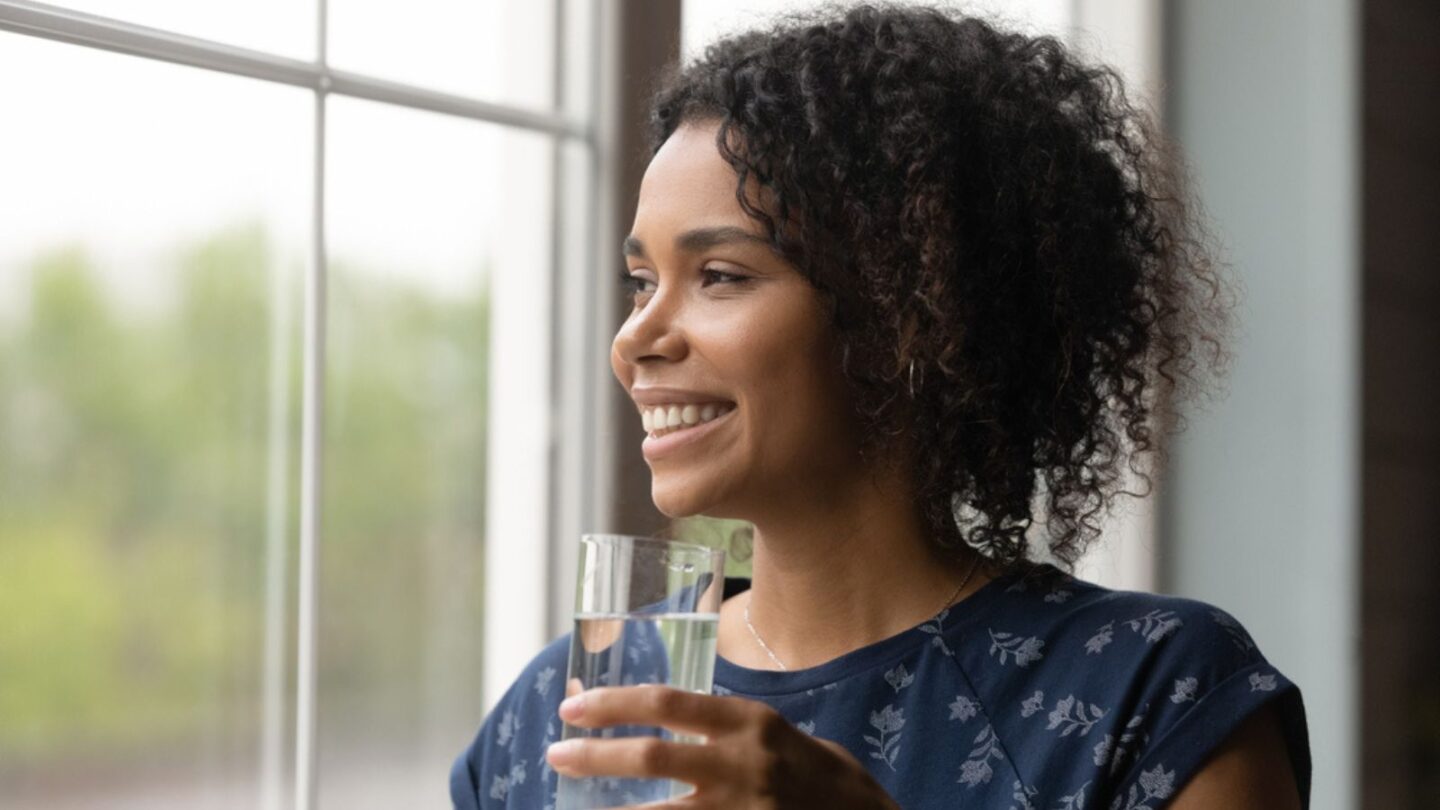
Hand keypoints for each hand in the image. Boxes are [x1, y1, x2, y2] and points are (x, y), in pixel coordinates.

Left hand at [544, 684, 900, 808]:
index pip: (668, 702)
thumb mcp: (783, 737)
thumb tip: (669, 722)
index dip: (614, 704)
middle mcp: (745, 764)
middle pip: (651, 755)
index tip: (573, 707)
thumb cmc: (826, 780)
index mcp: (752, 722)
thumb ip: (731, 731)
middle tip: (557, 753)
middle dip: (595, 754)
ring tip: (568, 805)